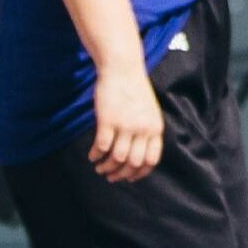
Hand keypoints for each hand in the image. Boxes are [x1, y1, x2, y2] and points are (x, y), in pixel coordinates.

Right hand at [88, 59, 166, 183]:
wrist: (122, 69)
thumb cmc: (134, 90)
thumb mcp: (149, 112)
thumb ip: (147, 132)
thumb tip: (137, 156)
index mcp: (155, 129)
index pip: (151, 160)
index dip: (139, 173)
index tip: (128, 178)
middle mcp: (143, 130)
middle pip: (133, 163)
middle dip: (120, 174)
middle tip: (110, 177)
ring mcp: (125, 126)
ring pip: (116, 158)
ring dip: (106, 167)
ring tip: (99, 167)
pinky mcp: (108, 121)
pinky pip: (102, 147)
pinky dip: (96, 155)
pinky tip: (92, 156)